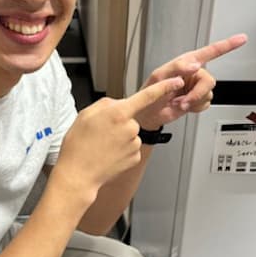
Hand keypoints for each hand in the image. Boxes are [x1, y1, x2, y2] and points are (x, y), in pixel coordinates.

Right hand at [56, 76, 185, 193]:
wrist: (78, 174)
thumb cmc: (78, 145)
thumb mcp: (86, 114)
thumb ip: (107, 104)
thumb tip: (120, 104)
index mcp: (119, 113)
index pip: (147, 96)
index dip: (165, 87)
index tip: (177, 81)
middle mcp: (130, 128)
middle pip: (131, 118)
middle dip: (119, 122)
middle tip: (100, 133)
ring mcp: (135, 144)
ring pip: (131, 134)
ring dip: (120, 138)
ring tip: (101, 146)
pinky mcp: (135, 157)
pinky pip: (131, 148)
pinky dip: (122, 150)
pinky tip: (108, 154)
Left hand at [137, 34, 247, 129]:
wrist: (148, 113)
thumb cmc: (149, 92)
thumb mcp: (159, 76)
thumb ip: (177, 67)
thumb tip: (194, 65)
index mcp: (186, 62)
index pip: (210, 52)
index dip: (227, 45)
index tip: (241, 39)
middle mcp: (194, 73)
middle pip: (210, 81)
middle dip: (196, 94)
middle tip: (183, 100)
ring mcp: (196, 87)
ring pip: (208, 94)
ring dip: (193, 102)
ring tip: (179, 103)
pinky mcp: (197, 100)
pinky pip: (205, 104)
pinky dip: (194, 108)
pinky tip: (184, 106)